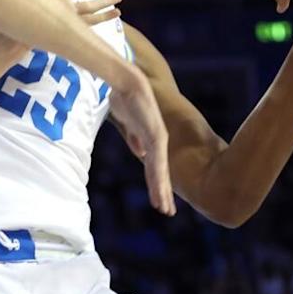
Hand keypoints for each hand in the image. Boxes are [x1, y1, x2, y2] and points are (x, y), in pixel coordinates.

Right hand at [111, 64, 175, 215]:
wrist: (125, 81)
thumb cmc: (124, 98)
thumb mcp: (128, 123)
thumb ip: (135, 138)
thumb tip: (141, 152)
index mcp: (151, 139)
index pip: (156, 167)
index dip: (158, 184)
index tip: (160, 199)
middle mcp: (158, 141)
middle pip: (161, 173)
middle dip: (163, 193)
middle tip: (168, 212)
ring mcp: (158, 139)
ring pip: (161, 172)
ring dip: (162, 192)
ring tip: (165, 209)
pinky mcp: (155, 136)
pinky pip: (156, 162)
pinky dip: (158, 179)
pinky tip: (159, 192)